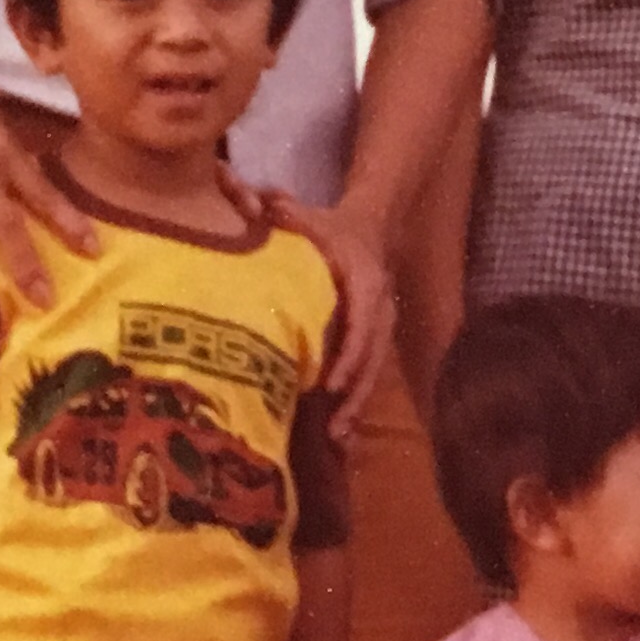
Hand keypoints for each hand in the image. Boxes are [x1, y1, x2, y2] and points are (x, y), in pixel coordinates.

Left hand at [246, 187, 398, 413]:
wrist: (369, 227)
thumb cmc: (330, 226)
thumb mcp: (307, 214)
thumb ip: (283, 210)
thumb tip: (259, 202)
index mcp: (364, 279)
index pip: (361, 321)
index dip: (348, 354)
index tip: (330, 383)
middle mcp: (378, 306)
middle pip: (372, 356)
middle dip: (354, 393)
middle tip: (335, 427)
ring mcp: (379, 326)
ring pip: (373, 370)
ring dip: (357, 405)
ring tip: (338, 438)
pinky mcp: (374, 340)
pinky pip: (368, 373)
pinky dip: (355, 402)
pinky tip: (341, 433)